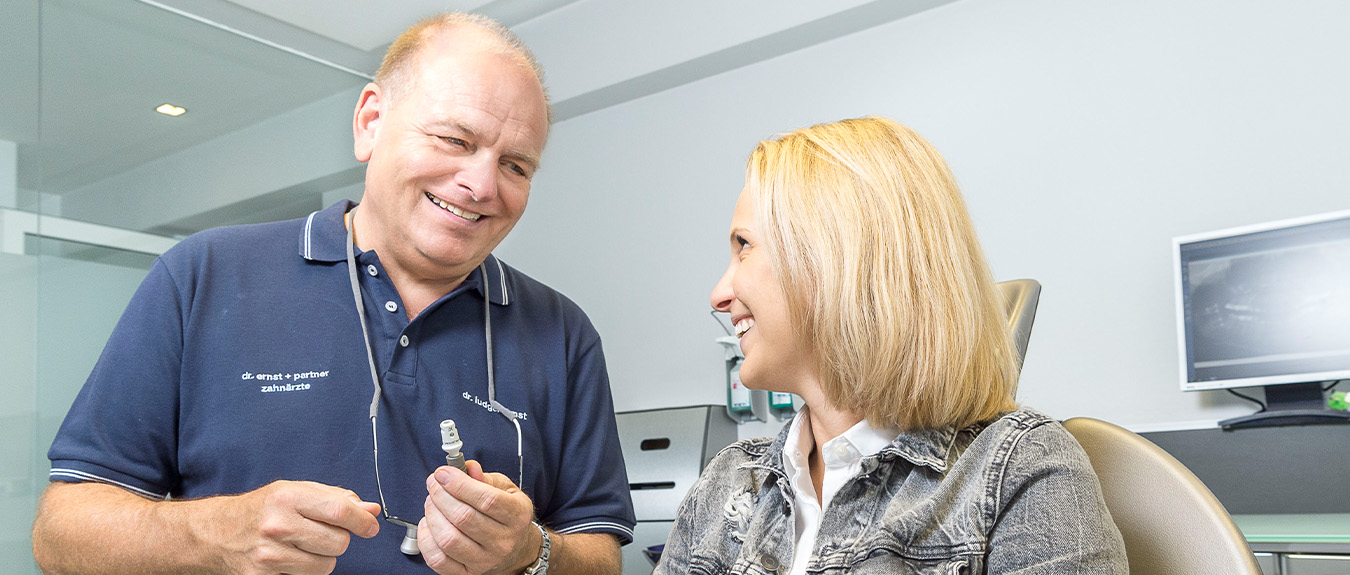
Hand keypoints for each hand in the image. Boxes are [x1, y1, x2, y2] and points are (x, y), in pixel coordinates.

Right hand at [197, 480, 381, 574]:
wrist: (215, 533)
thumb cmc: (259, 509)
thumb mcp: (294, 490)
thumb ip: (335, 498)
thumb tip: (369, 509)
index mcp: (287, 497)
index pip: (339, 511)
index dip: (362, 521)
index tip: (370, 525)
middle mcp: (278, 525)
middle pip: (338, 542)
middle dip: (338, 539)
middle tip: (321, 532)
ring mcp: (269, 555)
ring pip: (326, 565)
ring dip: (321, 557)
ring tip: (302, 545)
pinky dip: (305, 570)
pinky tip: (289, 558)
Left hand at [418, 461, 540, 574]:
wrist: (515, 549)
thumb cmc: (507, 516)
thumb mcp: (506, 489)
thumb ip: (485, 477)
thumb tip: (467, 468)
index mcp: (517, 516)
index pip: (487, 500)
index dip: (460, 484)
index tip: (443, 473)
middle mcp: (503, 541)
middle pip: (463, 517)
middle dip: (441, 495)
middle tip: (434, 484)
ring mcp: (484, 560)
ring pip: (448, 539)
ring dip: (432, 515)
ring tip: (432, 502)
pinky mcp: (466, 573)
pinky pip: (437, 559)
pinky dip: (426, 539)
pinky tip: (429, 524)